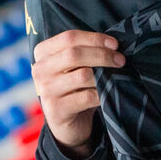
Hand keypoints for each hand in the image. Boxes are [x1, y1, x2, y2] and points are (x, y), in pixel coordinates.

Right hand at [31, 30, 125, 156]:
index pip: (69, 37)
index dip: (95, 38)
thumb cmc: (74, 86)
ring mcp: (46, 91)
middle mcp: (40, 70)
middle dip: (102, 55)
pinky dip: (102, 93)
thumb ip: (85, 51)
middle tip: (120, 60)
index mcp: (43, 52)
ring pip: (83, 75)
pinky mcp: (56, 110)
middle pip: (74, 54)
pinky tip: (107, 93)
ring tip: (115, 77)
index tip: (115, 44)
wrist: (68, 122)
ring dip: (104, 75)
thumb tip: (112, 45)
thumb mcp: (75, 65)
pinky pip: (87, 96)